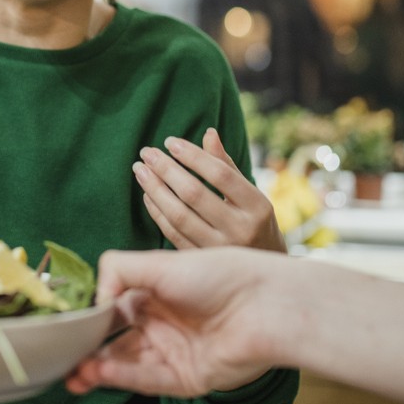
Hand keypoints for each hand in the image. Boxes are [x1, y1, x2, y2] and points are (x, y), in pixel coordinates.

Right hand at [66, 248, 298, 396]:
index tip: (65, 324)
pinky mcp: (187, 378)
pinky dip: (122, 376)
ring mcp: (174, 352)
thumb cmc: (219, 275)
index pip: (112, 309)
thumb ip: (117, 270)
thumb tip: (93, 297)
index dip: (90, 318)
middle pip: (115, 342)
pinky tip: (100, 372)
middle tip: (61, 356)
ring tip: (74, 371)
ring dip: (98, 368)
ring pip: (126, 364)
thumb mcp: (160, 262)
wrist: (265, 306)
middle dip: (87, 350)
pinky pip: (148, 380)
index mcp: (156, 294)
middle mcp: (163, 324)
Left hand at [135, 128, 285, 252]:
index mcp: (257, 206)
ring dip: (155, 190)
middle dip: (166, 170)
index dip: (193, 156)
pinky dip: (157, 213)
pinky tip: (147, 195)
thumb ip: (226, 165)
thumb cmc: (254, 221)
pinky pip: (172, 234)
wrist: (263, 270)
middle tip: (146, 152)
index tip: (170, 142)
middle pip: (194, 194)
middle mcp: (240, 229)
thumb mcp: (250, 193)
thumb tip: (208, 133)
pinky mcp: (201, 261)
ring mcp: (219, 249)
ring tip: (140, 170)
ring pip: (179, 216)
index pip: (220, 174)